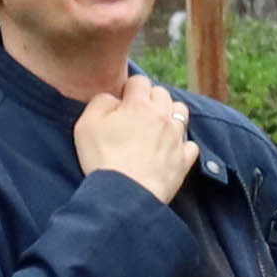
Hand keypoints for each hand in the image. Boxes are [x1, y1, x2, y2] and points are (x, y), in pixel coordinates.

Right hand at [76, 75, 199, 203]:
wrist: (125, 195)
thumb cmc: (103, 159)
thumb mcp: (87, 124)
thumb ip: (100, 102)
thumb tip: (113, 99)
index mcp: (139, 104)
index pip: (139, 81)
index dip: (128, 89)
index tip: (121, 102)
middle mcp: (162, 116)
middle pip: (162, 93)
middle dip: (150, 98)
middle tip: (136, 114)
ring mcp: (176, 138)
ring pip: (181, 112)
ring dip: (169, 114)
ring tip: (156, 127)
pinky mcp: (183, 160)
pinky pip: (190, 144)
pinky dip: (182, 144)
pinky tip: (169, 150)